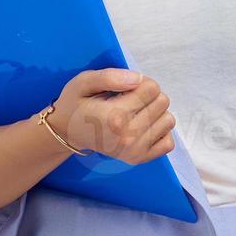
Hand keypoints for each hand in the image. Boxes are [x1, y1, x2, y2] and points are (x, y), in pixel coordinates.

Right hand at [47, 68, 175, 164]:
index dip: (141, 82)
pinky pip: (168, 142)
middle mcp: (127, 137)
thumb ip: (110, 76)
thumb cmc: (77, 103)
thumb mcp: (84, 81)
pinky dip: (159, 132)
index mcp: (115, 116)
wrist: (67, 132)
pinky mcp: (139, 159)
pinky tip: (142, 127)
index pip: (152, 88)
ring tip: (134, 113)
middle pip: (163, 102)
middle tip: (128, 100)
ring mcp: (134, 151)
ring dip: (155, 113)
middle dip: (149, 96)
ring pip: (168, 120)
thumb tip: (138, 79)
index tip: (125, 88)